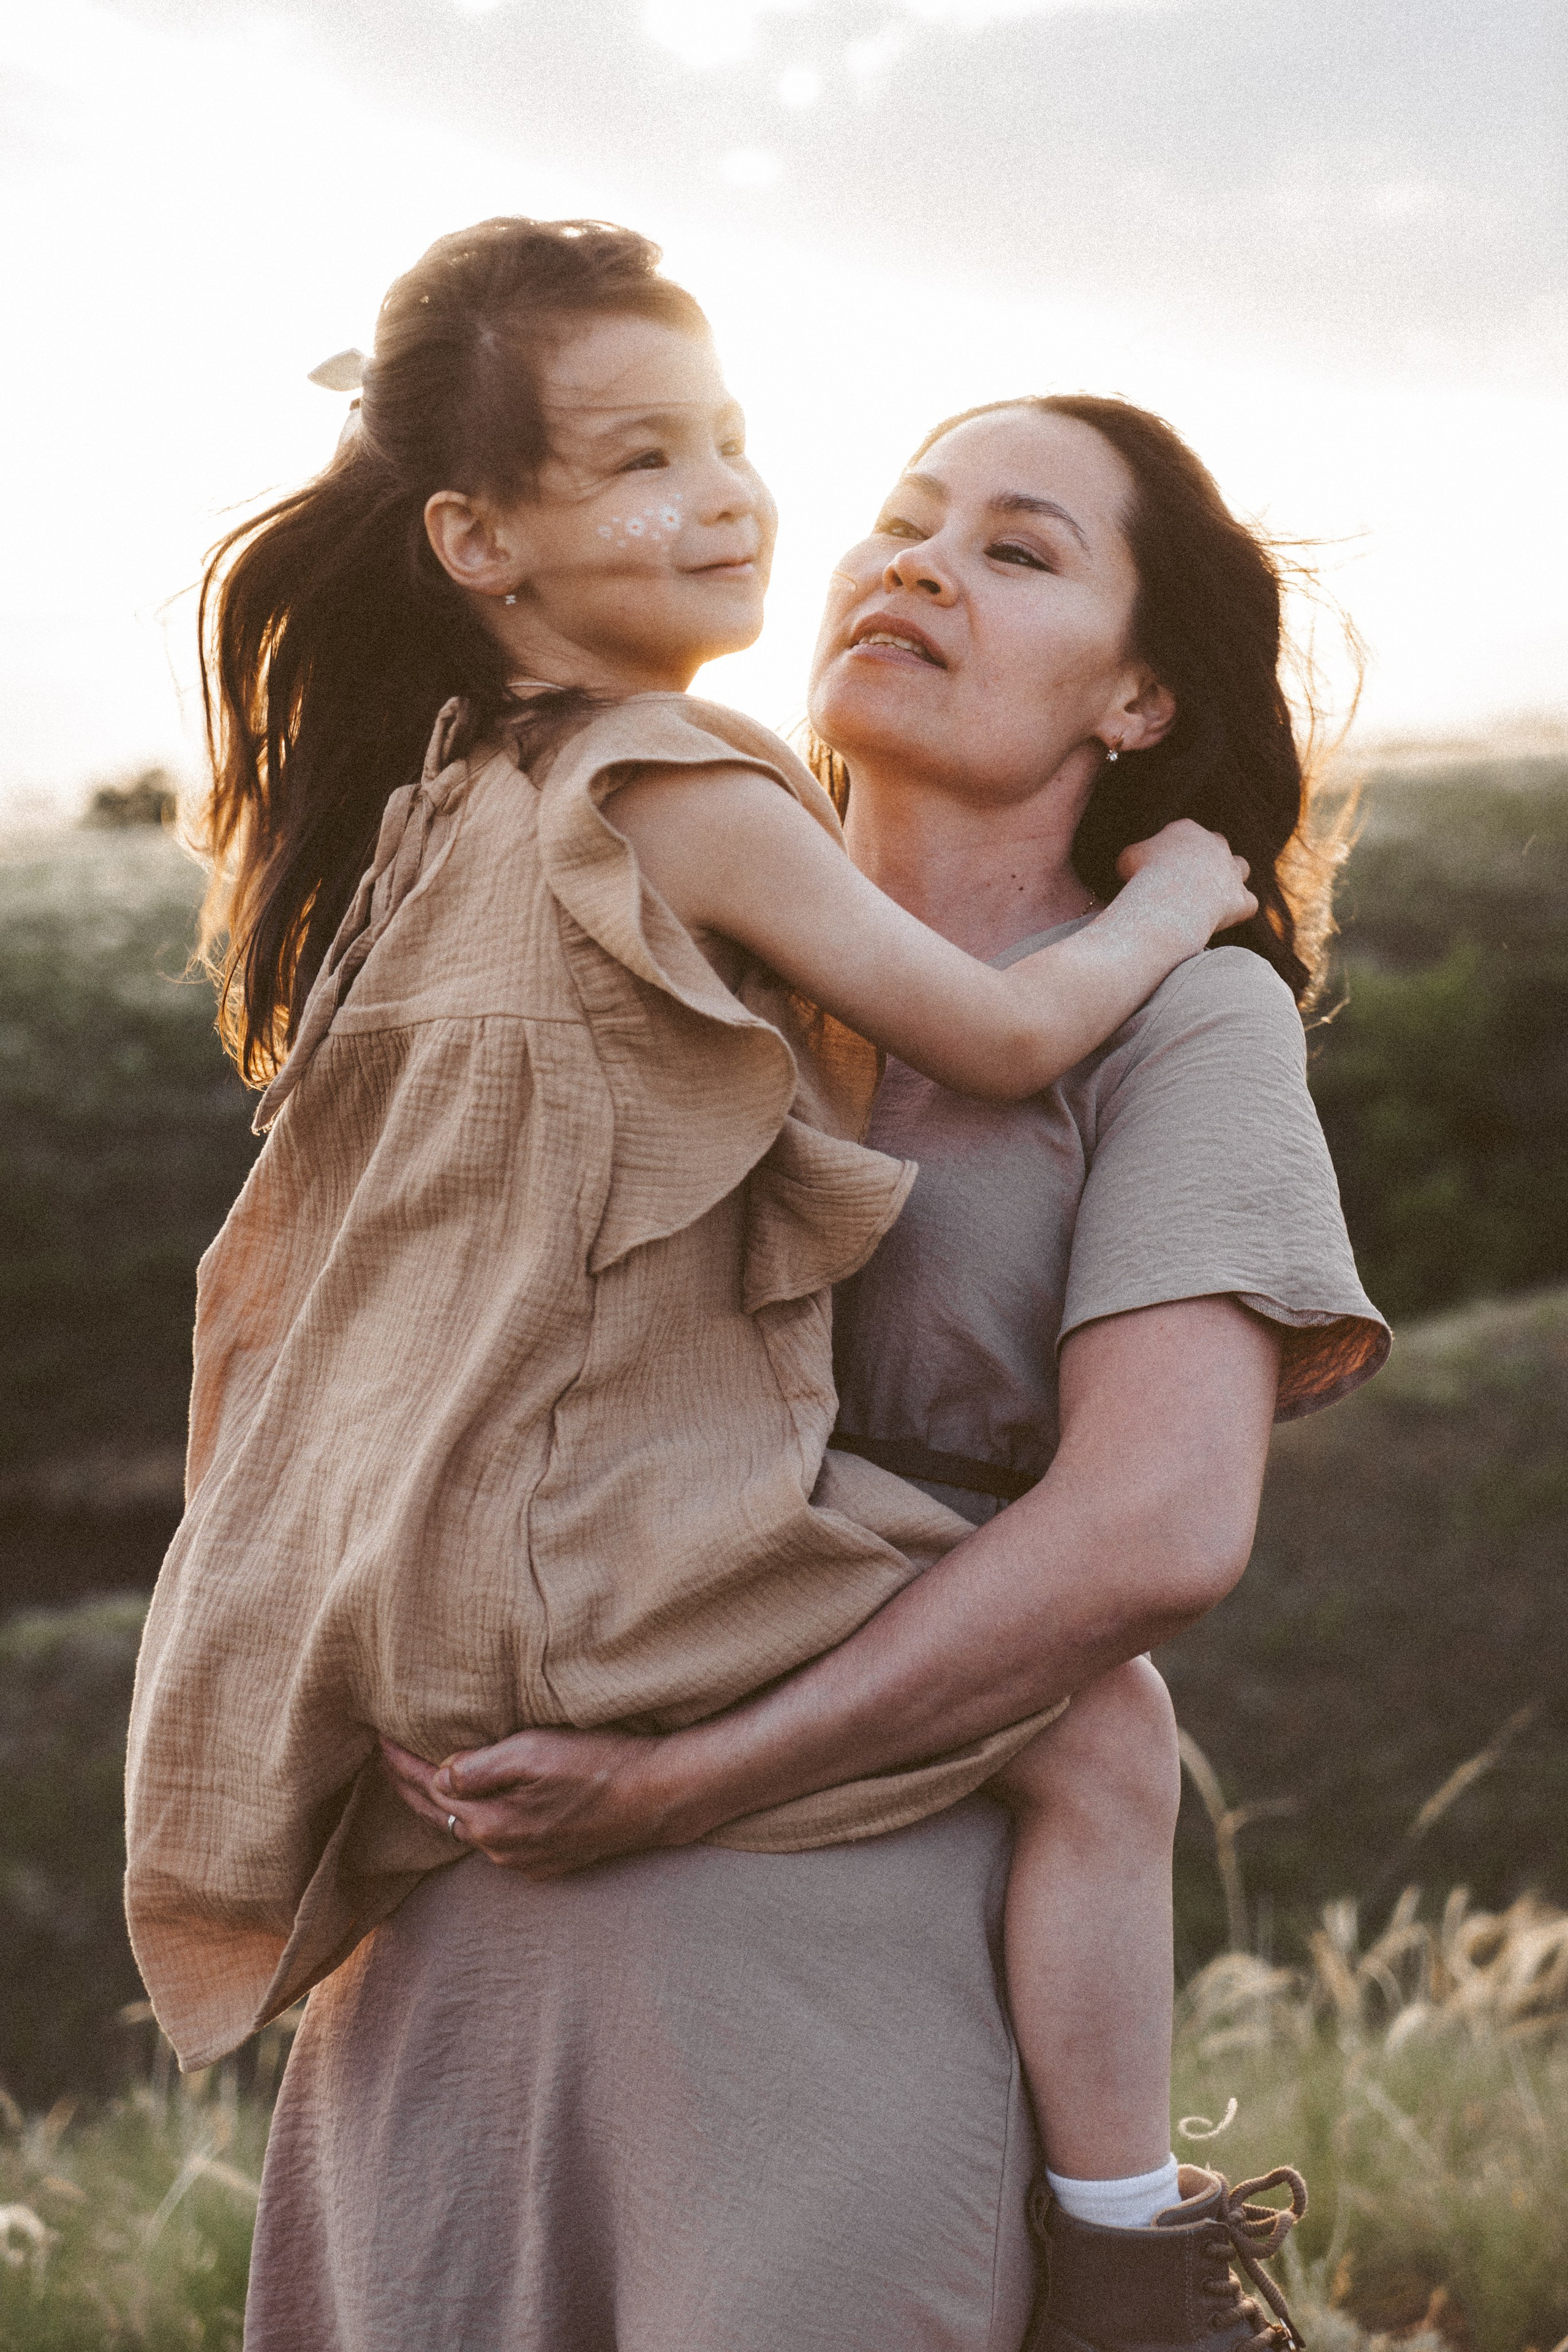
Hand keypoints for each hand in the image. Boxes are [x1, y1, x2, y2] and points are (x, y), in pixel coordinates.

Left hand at [378, 1725, 698, 1878]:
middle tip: (386, 1757)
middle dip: (409, 1786)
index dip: (400, 1763)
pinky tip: (476, 1800)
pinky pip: (496, 1837)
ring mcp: (526, 1860)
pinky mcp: (549, 1859)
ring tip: (422, 1775)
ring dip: (443, 1801)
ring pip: (467, 1828)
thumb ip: (480, 1768)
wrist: (657, 1797)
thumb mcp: (534, 1752)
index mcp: (491, 1825)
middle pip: (440, 1816)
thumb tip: (438, 1775)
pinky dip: (476, 1816)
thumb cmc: (598, 1765)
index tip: (377, 1737)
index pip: (428, 1791)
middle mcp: (501, 1851)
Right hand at [1115, 819, 1256, 944]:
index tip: (1160, 869)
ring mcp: (1231, 871)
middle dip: (1205, 860)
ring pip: (1240, 867)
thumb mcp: (1128, 859)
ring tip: (1211, 897)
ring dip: (1229, 879)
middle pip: (1216, 845)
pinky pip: (1248, 903)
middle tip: (1185, 882)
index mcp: (1186, 829)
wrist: (1170, 899)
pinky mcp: (1242, 899)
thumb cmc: (1143, 877)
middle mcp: (1215, 845)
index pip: (1185, 833)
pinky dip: (1238, 910)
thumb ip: (1137, 857)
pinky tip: (1222, 919)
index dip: (1173, 852)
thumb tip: (1136, 866)